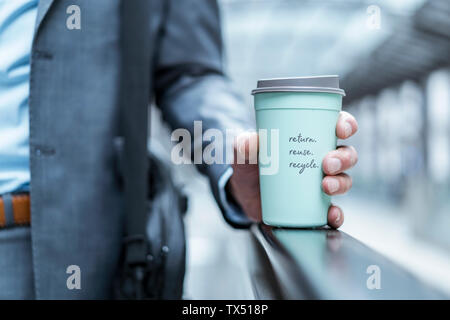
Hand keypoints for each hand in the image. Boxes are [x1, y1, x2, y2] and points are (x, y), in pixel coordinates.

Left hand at [228, 111, 357, 227]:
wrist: (243, 195)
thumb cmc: (250, 166)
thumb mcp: (245, 153)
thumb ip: (244, 145)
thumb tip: (249, 141)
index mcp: (310, 138)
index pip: (337, 126)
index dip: (346, 125)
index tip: (340, 129)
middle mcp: (320, 159)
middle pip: (346, 154)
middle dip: (343, 158)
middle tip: (327, 164)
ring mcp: (320, 183)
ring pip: (344, 180)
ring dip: (341, 183)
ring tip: (326, 186)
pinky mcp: (316, 206)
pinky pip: (334, 211)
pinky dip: (337, 214)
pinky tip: (331, 214)